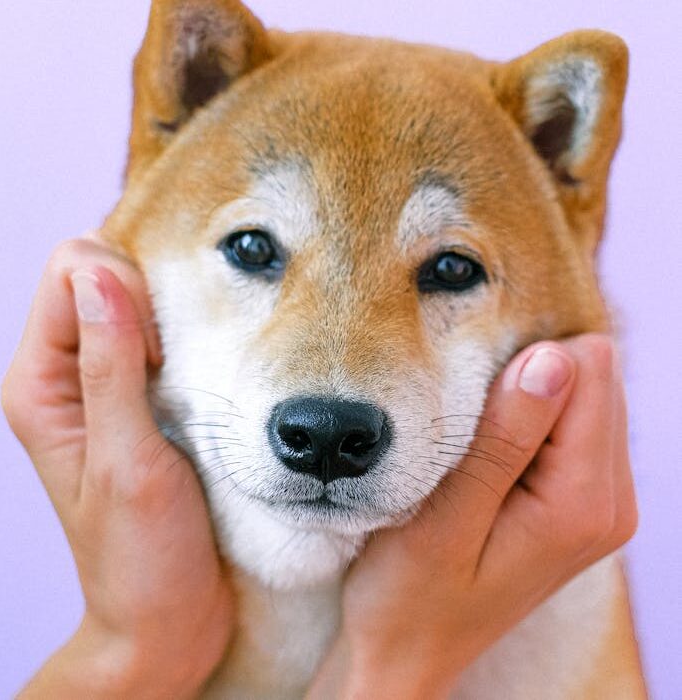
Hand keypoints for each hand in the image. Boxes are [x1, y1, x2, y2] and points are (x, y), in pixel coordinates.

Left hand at [2, 238, 232, 698]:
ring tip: (195, 377)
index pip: (70, 272)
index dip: (123, 291)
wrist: (168, 615)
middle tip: (177, 368)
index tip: (158, 354)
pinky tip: (205, 378)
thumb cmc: (144, 555)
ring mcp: (106, 383)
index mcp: (41, 384)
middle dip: (149, 300)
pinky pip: (162, 334)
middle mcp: (67, 374)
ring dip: (174, 322)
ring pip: (136, 299)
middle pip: (102, 275)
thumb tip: (100, 273)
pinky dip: (188, 340)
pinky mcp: (143, 396)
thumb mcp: (128, 461)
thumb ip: (111, 366)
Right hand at [308, 335, 637, 698]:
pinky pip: (575, 424)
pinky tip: (489, 457)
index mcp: (583, 503)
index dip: (521, 370)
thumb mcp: (444, 518)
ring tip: (474, 447)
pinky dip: (529, 421)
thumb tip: (554, 359)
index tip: (470, 405)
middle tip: (469, 428)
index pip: (588, 372)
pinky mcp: (581, 502)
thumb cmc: (409, 594)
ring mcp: (602, 504)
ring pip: (587, 395)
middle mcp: (611, 502)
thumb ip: (505, 439)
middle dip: (528, 382)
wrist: (409, 651)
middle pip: (596, 378)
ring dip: (526, 402)